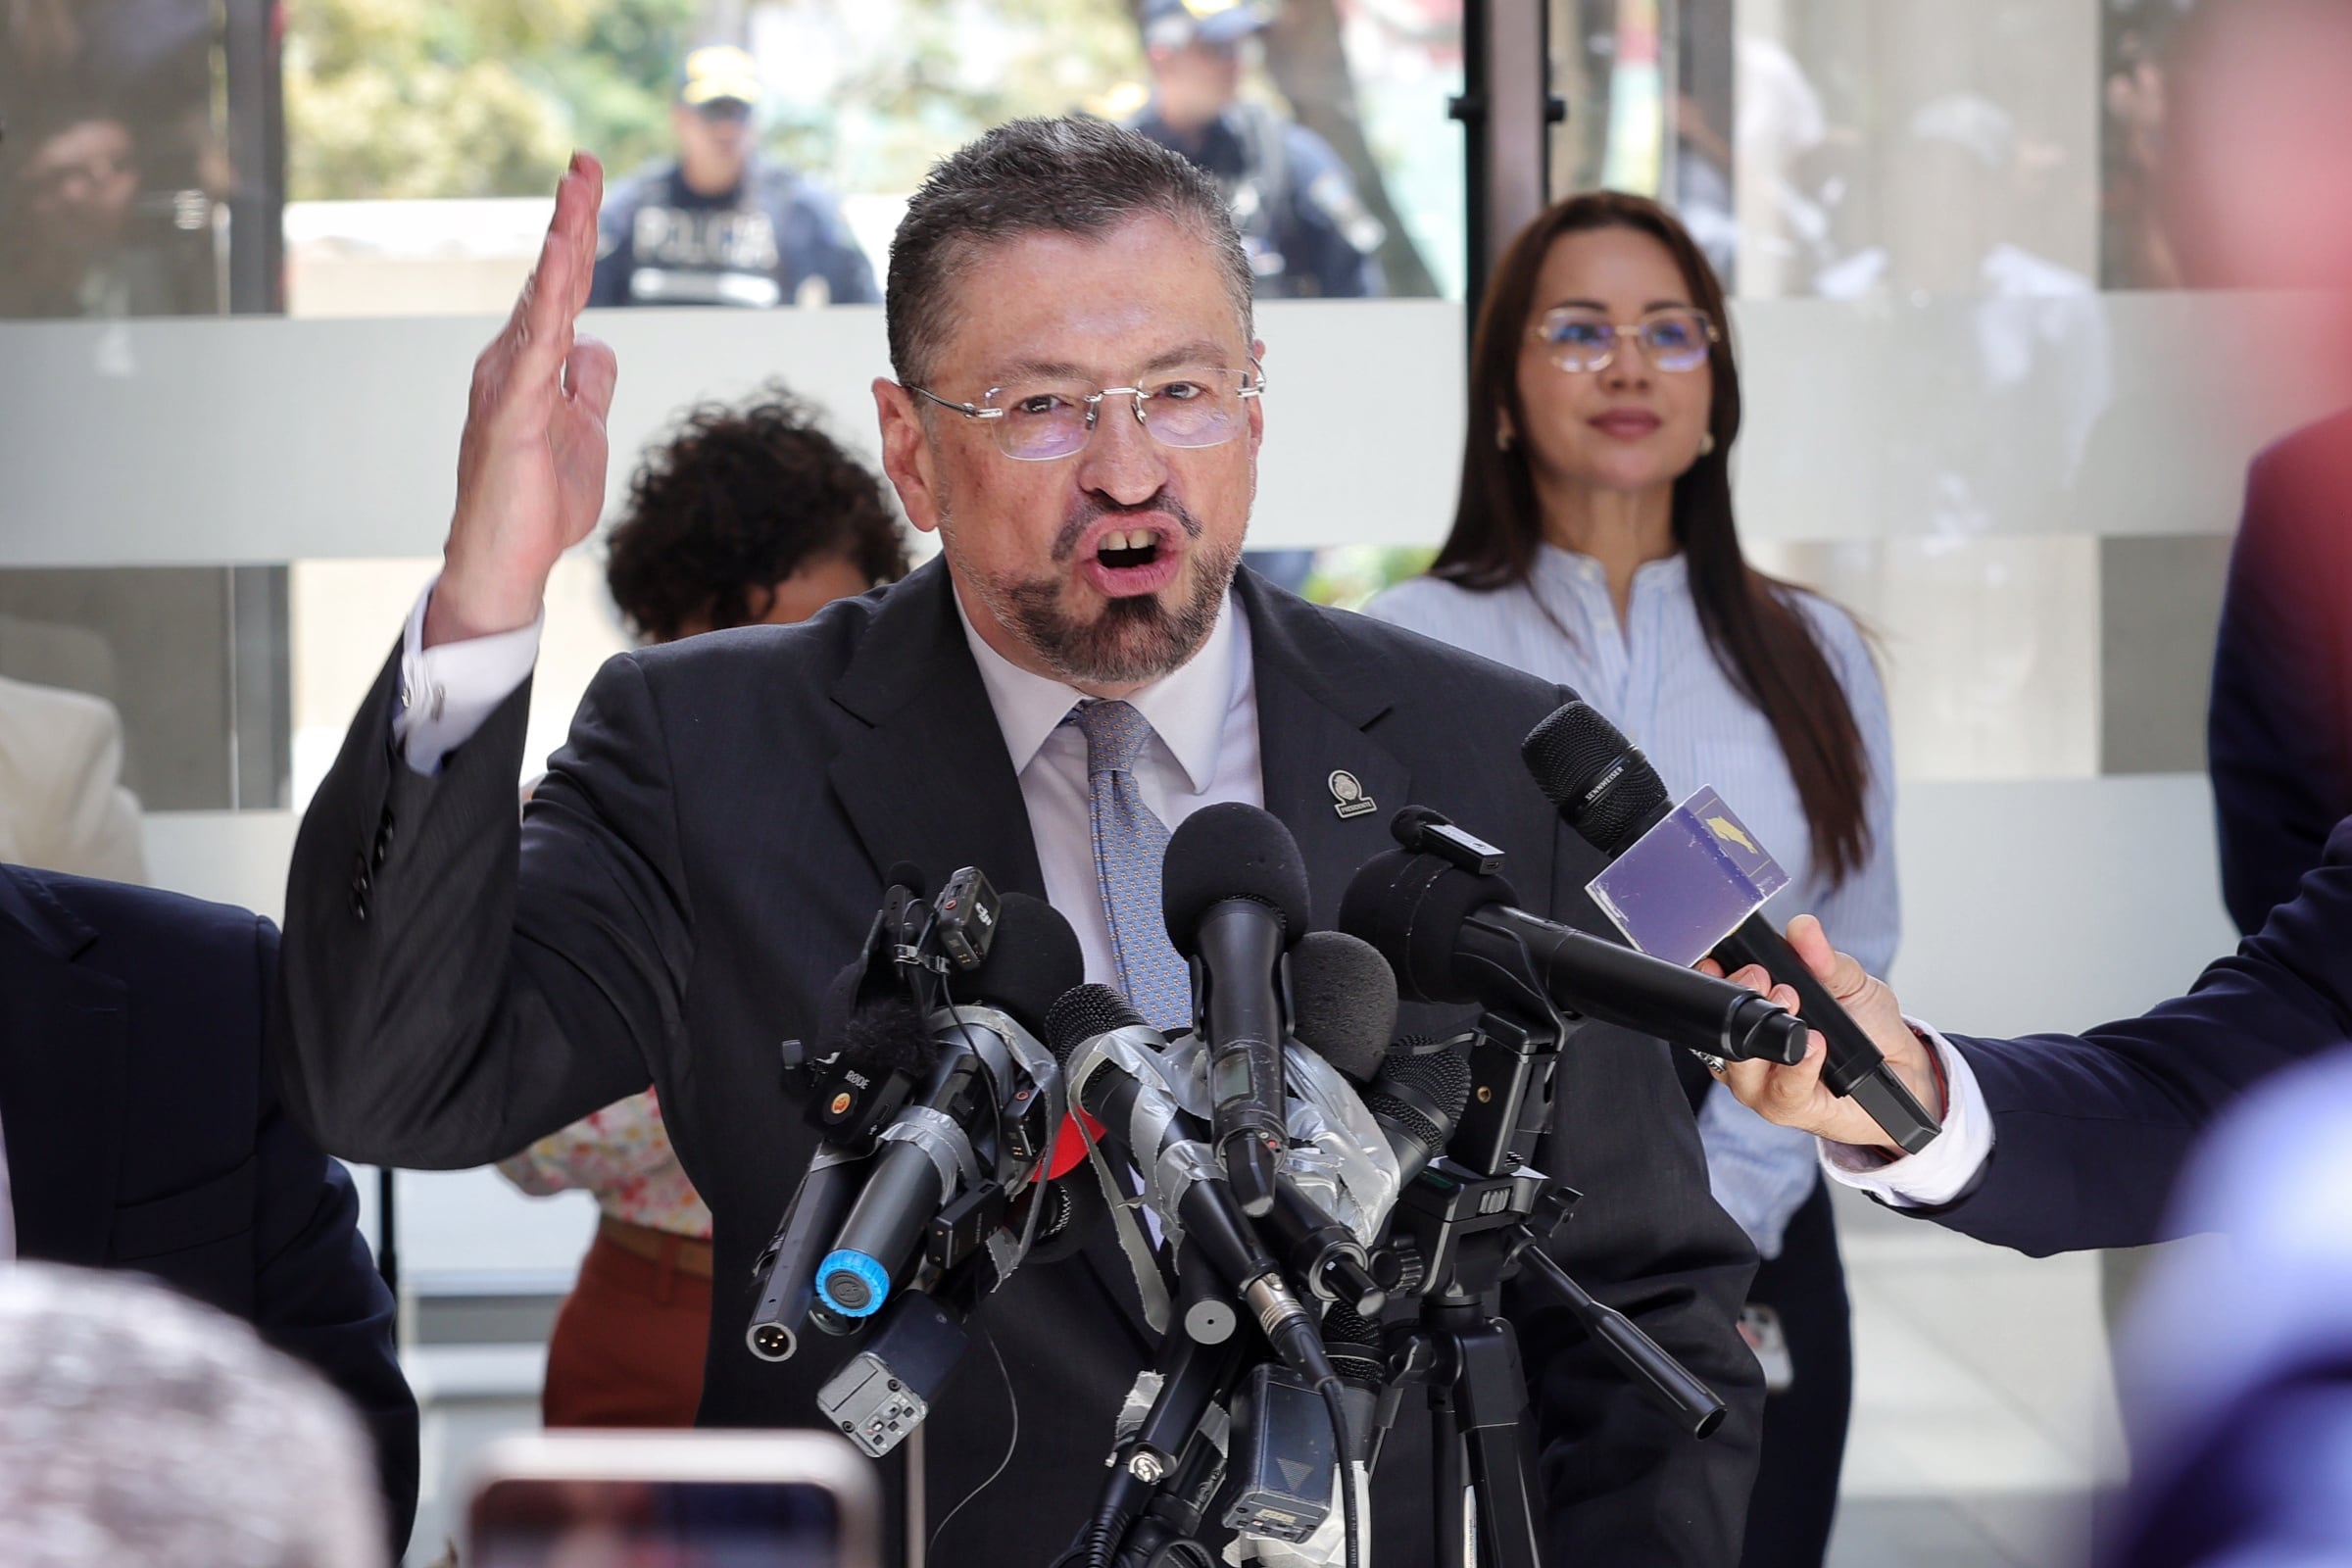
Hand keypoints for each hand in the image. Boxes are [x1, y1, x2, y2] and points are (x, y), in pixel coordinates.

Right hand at [425, 152, 618, 645]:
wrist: (505, 563)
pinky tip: (564, 266)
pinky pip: (537, 350)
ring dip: (563, 246)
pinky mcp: (513, 415)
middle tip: (584, 161)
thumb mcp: (583, 432)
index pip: (559, 290)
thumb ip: (587, 385)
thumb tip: (595, 343)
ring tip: (576, 191)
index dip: (575, 238)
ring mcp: (507, 386)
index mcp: (531, 366)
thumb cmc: (538, 504)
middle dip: (569, 219)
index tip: (587, 183)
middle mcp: (511, 364)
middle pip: (548, 279)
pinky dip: (551, 304)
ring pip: (541, 302)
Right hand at [1701, 915, 1940, 1158]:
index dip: (1712, 983)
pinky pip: (1784, 1093)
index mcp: (1752, 1021)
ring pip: (1741, 1072)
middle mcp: (1749, 1058)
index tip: (1722, 962)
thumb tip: (1802, 927)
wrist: (1904, 1069)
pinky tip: (1815, 1045)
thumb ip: (1822, 957)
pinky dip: (1799, 1068)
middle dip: (1742, 1005)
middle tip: (1774, 985)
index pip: (1714, 1004)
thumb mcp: (1847, 981)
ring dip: (1769, 1037)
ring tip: (1799, 1013)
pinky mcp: (1793, 1111)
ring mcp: (1765, 1088)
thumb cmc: (1866, 1027)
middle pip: (1719, 1039)